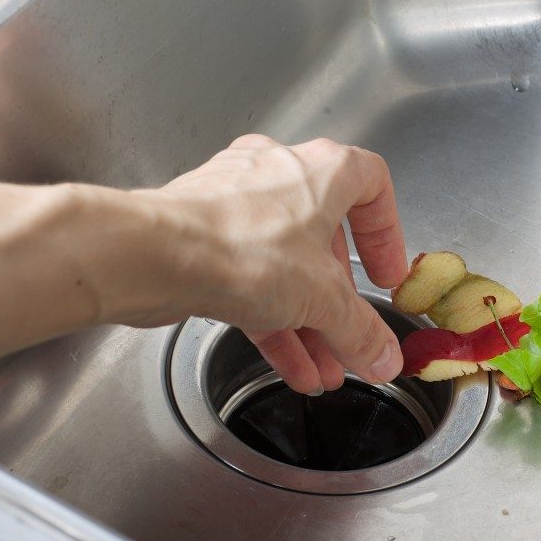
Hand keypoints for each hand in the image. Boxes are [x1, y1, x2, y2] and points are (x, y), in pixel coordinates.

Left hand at [129, 135, 408, 394]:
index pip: (372, 185)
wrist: (153, 256)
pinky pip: (251, 280)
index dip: (387, 234)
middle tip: (353, 340)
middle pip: (324, 242)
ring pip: (285, 267)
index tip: (386, 276)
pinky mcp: (205, 237)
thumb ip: (361, 331)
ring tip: (324, 369)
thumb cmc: (241, 247)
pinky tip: (290, 367)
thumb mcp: (323, 299)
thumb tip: (384, 357)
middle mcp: (277, 176)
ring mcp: (237, 205)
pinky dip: (274, 321)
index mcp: (319, 170)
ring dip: (309, 322)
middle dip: (340, 303)